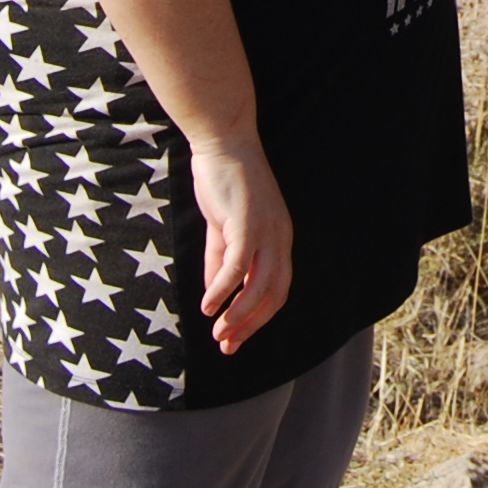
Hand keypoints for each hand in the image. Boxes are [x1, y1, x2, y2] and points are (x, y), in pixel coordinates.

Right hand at [183, 124, 293, 348]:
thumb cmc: (224, 182)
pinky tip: (208, 306)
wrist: (223, 142)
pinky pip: (238, 267)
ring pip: (259, 287)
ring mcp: (267, 231)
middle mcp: (280, 238)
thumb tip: (214, 298)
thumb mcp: (222, 230)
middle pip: (274, 295)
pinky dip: (223, 291)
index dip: (257, 319)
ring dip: (238, 315)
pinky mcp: (248, 223)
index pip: (277, 290)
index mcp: (279, 239)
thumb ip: (219, 262)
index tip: (234, 340)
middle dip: (251, 325)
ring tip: (218, 333)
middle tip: (226, 345)